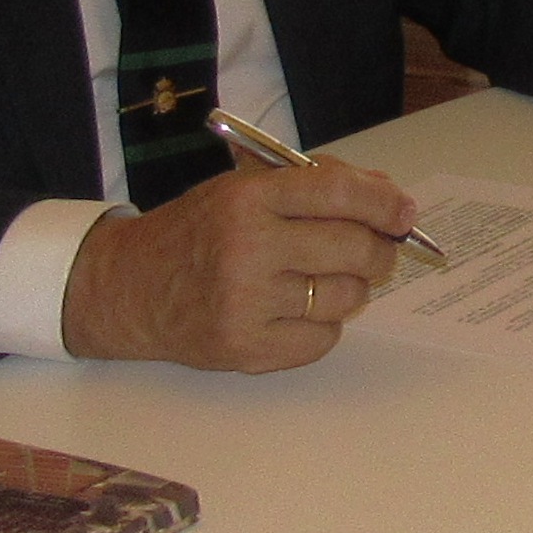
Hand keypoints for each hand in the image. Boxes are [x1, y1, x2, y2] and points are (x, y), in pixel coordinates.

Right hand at [62, 161, 411, 370]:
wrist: (128, 289)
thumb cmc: (198, 233)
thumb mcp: (243, 189)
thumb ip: (314, 185)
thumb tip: (388, 196)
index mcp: (247, 198)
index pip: (338, 193)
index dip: (384, 203)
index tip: (404, 213)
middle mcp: (247, 247)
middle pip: (355, 248)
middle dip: (378, 250)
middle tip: (374, 252)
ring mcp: (246, 302)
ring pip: (347, 295)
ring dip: (349, 289)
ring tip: (320, 281)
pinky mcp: (246, 348)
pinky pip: (324, 338)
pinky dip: (322, 326)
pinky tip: (295, 312)